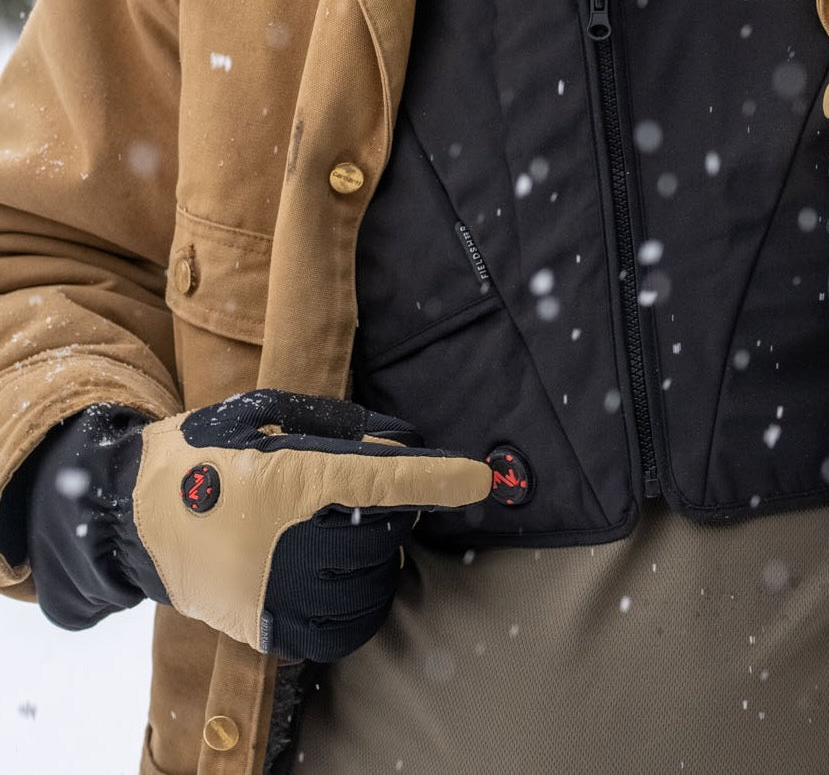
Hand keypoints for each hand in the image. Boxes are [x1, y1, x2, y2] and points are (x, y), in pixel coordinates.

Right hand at [26, 390, 490, 660]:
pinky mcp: (261, 629)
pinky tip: (346, 577)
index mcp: (292, 480)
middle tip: (374, 498)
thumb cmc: (209, 452)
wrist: (131, 511)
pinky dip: (359, 605)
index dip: (439, 479)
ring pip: (369, 587)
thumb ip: (340, 430)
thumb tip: (403, 445)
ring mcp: (272, 593)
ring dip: (380, 560)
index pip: (386, 480)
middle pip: (385, 534)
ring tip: (356, 536)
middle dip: (397, 513)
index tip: (480, 479)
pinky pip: (339, 630)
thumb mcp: (267, 416)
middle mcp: (286, 542)